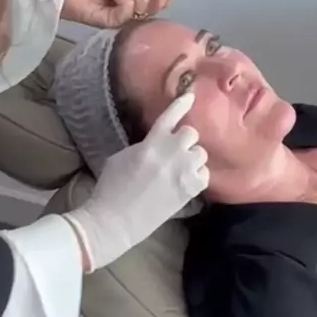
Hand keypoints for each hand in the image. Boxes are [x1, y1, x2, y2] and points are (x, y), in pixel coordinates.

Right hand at [64, 93, 208, 270]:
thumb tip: (155, 144)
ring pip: (201, 153)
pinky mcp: (189, 190)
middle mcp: (170, 152)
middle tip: (174, 152)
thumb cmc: (111, 188)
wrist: (115, 221)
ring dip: (192, 158)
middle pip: (191, 133)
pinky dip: (198, 177)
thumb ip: (142, 146)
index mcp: (150, 142)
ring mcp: (182, 171)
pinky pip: (205, 174)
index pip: (170, 117)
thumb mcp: (120, 157)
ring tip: (180, 169)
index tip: (191, 96)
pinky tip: (186, 182)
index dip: (181, 105)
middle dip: (183, 141)